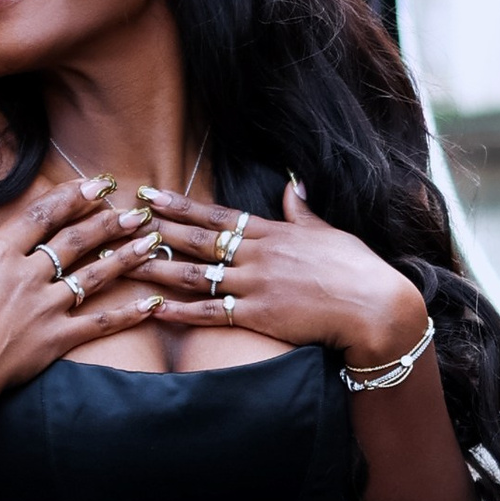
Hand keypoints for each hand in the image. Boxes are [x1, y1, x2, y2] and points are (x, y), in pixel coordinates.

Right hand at [0, 179, 170, 429]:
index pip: (42, 215)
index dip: (72, 196)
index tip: (96, 184)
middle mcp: (27, 275)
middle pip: (75, 240)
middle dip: (108, 220)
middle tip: (135, 208)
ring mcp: (45, 308)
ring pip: (93, 275)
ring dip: (125, 256)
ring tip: (151, 240)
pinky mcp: (55, 340)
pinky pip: (99, 323)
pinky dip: (128, 313)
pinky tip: (152, 303)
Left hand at [132, 179, 427, 365]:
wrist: (375, 307)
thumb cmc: (357, 270)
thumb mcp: (329, 232)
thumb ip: (303, 212)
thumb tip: (293, 185)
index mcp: (273, 233)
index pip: (217, 216)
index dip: (181, 206)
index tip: (152, 195)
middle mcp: (258, 255)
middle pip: (198, 239)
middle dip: (158, 229)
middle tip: (123, 220)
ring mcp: (256, 285)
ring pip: (197, 274)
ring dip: (159, 268)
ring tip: (126, 262)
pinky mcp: (259, 315)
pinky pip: (211, 313)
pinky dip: (181, 312)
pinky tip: (154, 308)